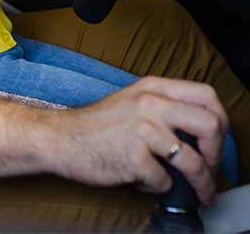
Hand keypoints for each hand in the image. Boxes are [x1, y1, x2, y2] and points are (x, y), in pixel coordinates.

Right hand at [49, 77, 226, 204]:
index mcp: (152, 87)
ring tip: (197, 191)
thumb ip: (163, 106)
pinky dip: (158, 187)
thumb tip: (200, 132)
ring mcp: (142, 130)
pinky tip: (145, 180)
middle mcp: (150, 104)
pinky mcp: (134, 158)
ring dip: (200, 183)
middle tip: (209, 166)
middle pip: (210, 124)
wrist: (60, 138)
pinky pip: (164, 182)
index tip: (215, 139)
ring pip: (193, 162)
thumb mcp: (132, 100)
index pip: (206, 95)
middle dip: (216, 153)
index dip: (219, 119)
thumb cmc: (96, 125)